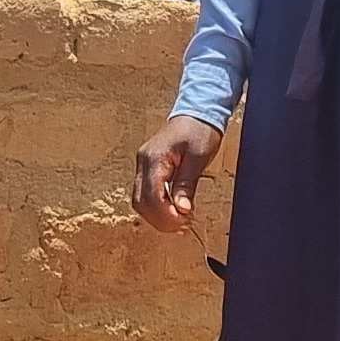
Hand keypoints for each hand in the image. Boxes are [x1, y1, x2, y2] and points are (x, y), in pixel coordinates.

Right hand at [136, 114, 221, 231]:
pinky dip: (157, 207)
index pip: (152, 196)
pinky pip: (145, 194)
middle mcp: (143, 162)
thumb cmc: (199, 130)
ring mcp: (143, 165)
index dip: (166, 214)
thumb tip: (181, 209)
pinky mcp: (148, 169)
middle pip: (141, 203)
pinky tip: (173, 212)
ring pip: (140, 201)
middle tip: (183, 227)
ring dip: (158, 216)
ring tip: (180, 222)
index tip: (184, 222)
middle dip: (161, 219)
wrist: (197, 113)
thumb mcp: (198, 158)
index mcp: (154, 158)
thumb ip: (186, 184)